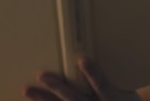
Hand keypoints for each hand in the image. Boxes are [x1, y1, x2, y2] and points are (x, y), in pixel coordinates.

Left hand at [24, 57, 141, 100]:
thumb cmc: (123, 99)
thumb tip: (86, 54)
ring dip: (43, 99)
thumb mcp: (123, 89)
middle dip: (57, 87)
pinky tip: (32, 99)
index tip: (82, 60)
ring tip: (27, 90)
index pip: (101, 84)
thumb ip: (105, 76)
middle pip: (75, 99)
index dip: (92, 73)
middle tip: (41, 75)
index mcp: (111, 98)